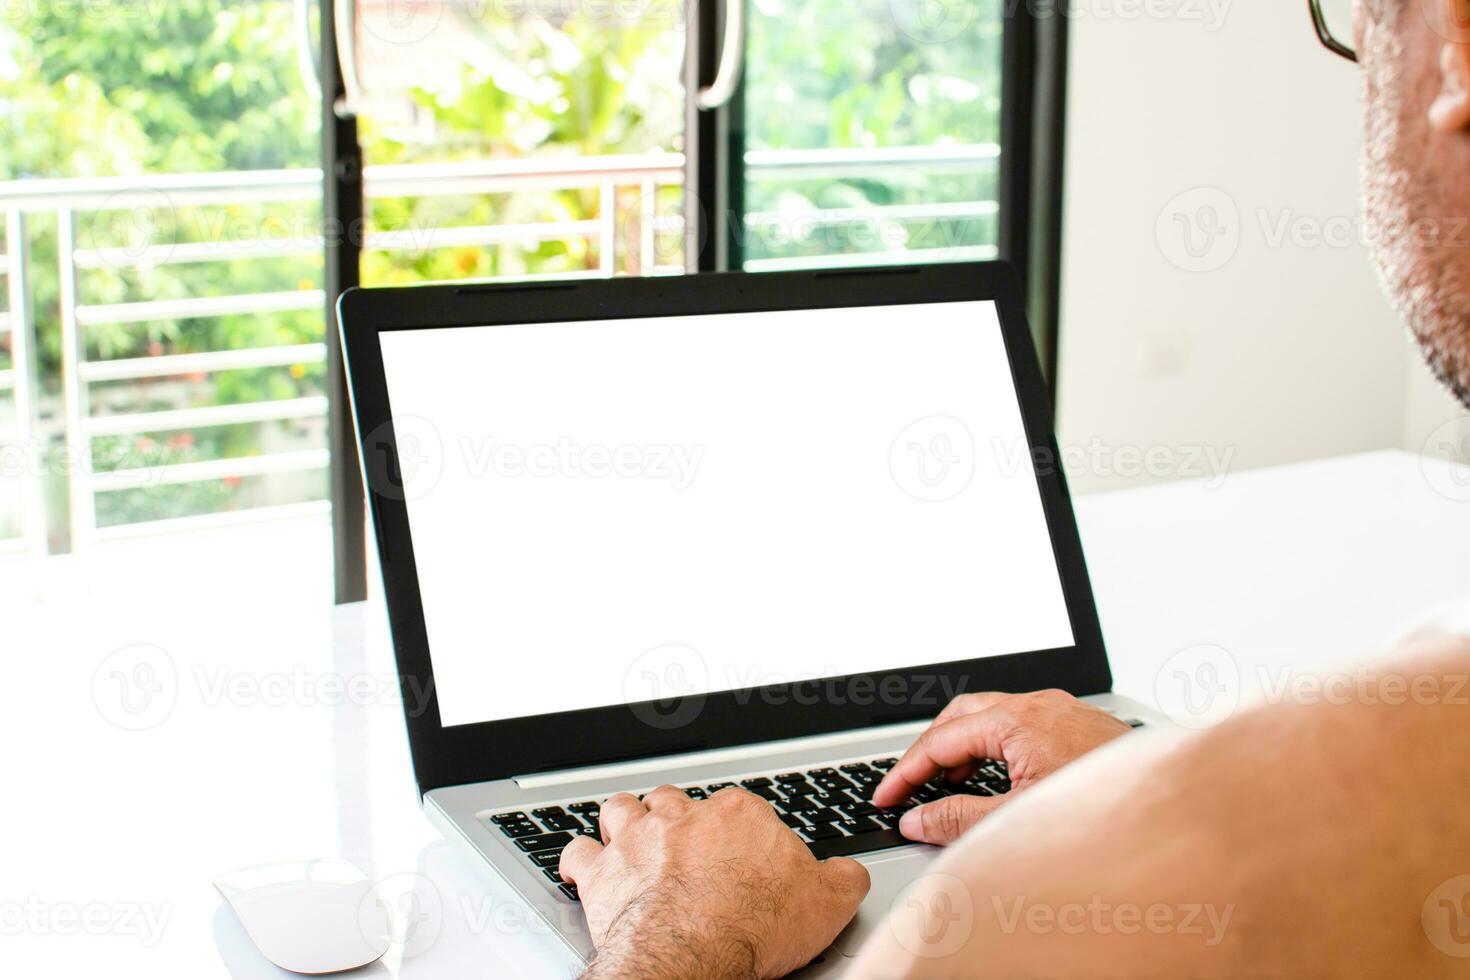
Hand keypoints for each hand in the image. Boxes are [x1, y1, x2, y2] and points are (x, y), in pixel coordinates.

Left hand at [562, 786, 870, 979]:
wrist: (694, 957)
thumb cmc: (753, 927)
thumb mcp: (828, 904)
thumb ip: (842, 879)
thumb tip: (849, 873)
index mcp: (738, 816)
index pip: (737, 809)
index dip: (737, 835)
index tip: (741, 858)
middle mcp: (684, 817)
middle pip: (675, 801)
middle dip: (676, 818)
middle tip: (683, 845)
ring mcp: (638, 840)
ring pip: (622, 808)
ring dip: (623, 822)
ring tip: (631, 839)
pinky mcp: (603, 873)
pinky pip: (579, 853)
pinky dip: (580, 861)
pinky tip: (586, 869)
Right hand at [872, 689, 1129, 844]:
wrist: (1177, 812)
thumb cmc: (1107, 811)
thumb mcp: (1017, 819)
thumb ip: (959, 818)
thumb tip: (917, 818)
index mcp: (1019, 720)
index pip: (942, 740)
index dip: (906, 771)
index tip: (887, 797)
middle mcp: (1041, 706)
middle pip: (963, 715)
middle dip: (931, 749)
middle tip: (910, 784)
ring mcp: (1063, 711)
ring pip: (993, 716)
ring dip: (964, 747)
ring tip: (949, 785)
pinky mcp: (1080, 725)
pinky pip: (1021, 724)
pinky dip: (995, 747)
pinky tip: (998, 777)